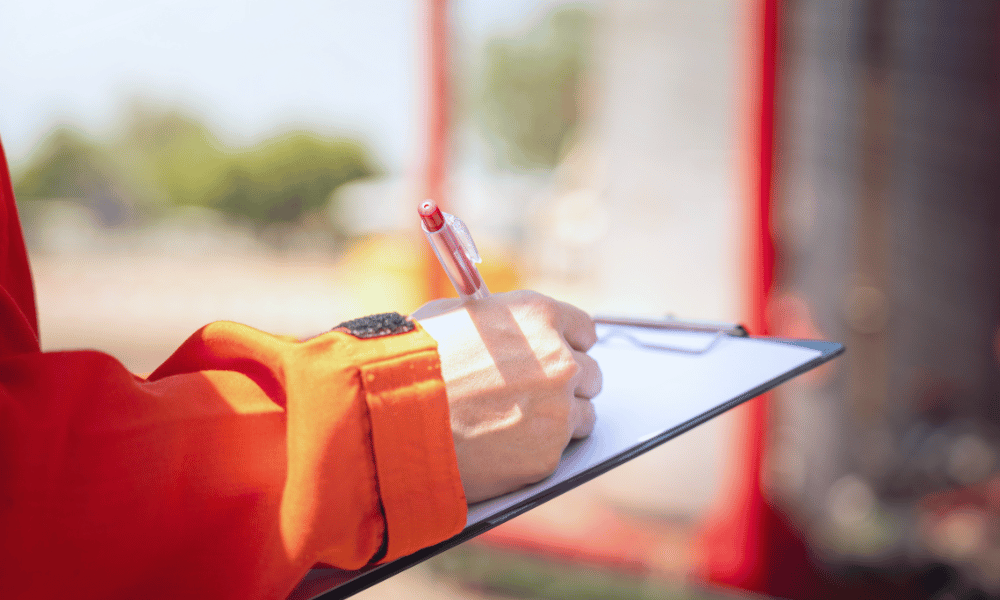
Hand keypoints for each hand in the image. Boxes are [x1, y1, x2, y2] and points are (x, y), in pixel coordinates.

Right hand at [414, 290, 601, 502]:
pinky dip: (537, 451)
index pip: (583, 329)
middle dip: (567, 384)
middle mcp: (560, 360)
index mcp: (538, 316)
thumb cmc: (410, 363)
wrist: (391, 419)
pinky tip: (503, 447)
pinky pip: (558, 452)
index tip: (559, 355)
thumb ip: (494, 323)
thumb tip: (503, 329)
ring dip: (559, 420)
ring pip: (583, 416)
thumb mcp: (452, 319)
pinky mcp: (547, 456)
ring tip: (518, 425)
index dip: (568, 344)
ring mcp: (558, 410)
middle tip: (538, 395)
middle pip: (590, 373)